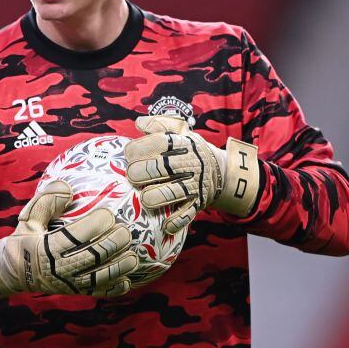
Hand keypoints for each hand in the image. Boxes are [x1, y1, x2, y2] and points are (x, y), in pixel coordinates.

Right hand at [0, 180, 137, 298]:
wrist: (14, 272)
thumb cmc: (26, 239)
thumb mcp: (29, 218)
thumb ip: (46, 201)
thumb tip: (67, 188)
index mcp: (46, 247)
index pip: (74, 237)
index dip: (94, 225)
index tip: (108, 213)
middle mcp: (58, 268)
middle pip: (92, 256)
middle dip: (113, 243)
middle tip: (126, 231)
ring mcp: (69, 283)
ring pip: (99, 277)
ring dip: (119, 267)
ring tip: (133, 256)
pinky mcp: (76, 292)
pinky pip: (99, 293)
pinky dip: (115, 288)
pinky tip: (127, 279)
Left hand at [124, 115, 260, 233]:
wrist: (220, 172)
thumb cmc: (190, 150)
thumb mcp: (180, 132)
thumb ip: (159, 124)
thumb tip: (138, 123)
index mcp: (183, 144)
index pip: (159, 142)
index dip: (139, 148)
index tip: (128, 154)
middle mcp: (189, 164)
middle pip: (160, 168)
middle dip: (140, 172)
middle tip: (132, 175)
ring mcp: (194, 185)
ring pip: (172, 193)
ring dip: (154, 197)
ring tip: (144, 198)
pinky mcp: (197, 203)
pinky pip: (186, 214)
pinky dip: (175, 221)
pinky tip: (165, 224)